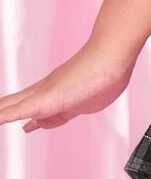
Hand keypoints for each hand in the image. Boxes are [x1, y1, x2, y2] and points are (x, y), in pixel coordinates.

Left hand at [0, 39, 136, 132]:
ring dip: (0, 111)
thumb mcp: (88, 104)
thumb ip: (68, 114)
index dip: (21, 115)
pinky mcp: (43, 100)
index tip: (19, 122)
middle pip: (14, 104)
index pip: (34, 106)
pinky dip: (4, 115)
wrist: (112, 55)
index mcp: (58, 92)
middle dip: (4, 110)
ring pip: (9, 107)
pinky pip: (16, 112)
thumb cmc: (107, 74)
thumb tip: (52, 121)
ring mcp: (43, 94)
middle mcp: (46, 90)